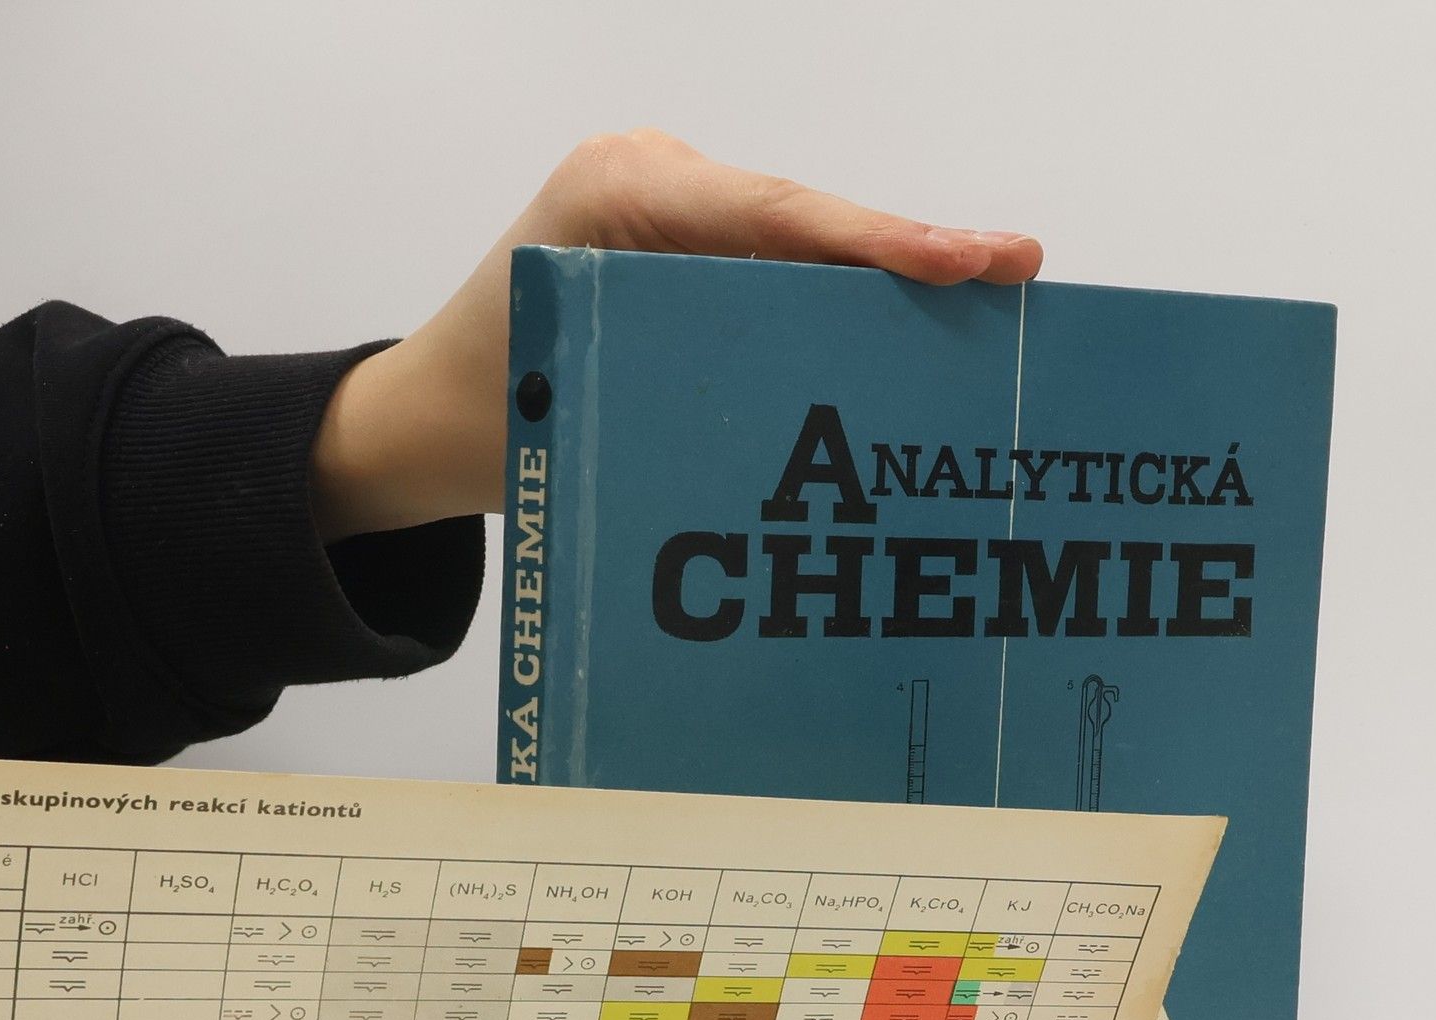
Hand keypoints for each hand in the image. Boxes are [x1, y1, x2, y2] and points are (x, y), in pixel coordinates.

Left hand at [309, 127, 1042, 540]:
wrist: (420, 422)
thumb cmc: (485, 414)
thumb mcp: (581, 402)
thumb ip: (689, 385)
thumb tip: (822, 415)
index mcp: (618, 193)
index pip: (772, 212)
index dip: (877, 239)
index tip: (963, 260)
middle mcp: (651, 181)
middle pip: (804, 220)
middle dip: (907, 254)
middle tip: (1015, 273)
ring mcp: (669, 212)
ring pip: (800, 246)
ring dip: (883, 283)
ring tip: (988, 302)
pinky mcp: (680, 252)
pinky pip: (775, 272)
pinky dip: (837, 303)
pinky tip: (909, 332)